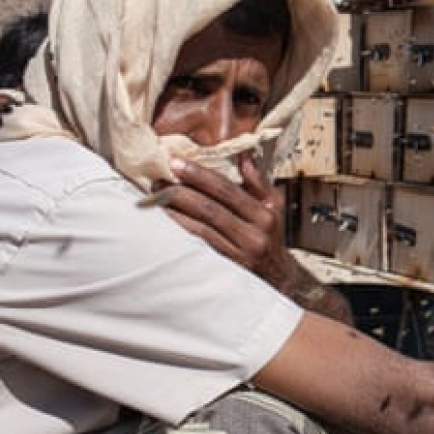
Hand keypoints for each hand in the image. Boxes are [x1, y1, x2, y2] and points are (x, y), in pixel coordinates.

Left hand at [159, 155, 354, 324]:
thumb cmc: (272, 236)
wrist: (279, 279)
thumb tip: (243, 155)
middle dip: (180, 192)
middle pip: (209, 209)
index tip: (176, 163)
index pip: (228, 190)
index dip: (200, 175)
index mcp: (264, 215)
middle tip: (157, 181)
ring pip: (198, 229)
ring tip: (154, 198)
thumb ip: (258, 182)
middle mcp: (253, 235)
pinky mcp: (224, 269)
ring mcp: (238, 254)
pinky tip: (163, 222)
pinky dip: (178, 232)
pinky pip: (195, 247)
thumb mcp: (274, 207)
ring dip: (173, 212)